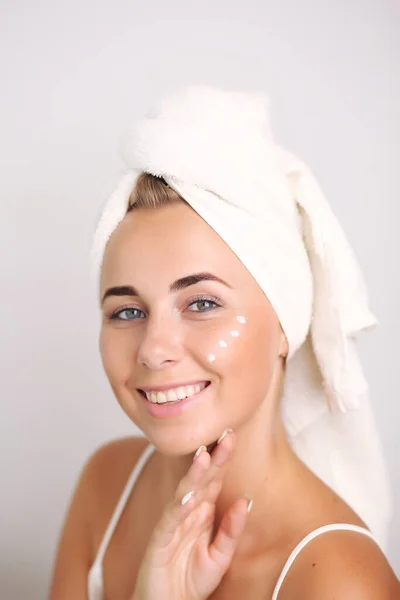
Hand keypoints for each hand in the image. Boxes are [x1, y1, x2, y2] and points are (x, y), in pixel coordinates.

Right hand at [132, 429, 250, 599]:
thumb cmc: (190, 582)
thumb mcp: (221, 557)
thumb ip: (232, 530)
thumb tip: (246, 500)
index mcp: (203, 513)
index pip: (214, 480)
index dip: (223, 459)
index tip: (233, 436)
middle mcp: (188, 513)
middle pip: (201, 480)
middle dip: (214, 457)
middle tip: (226, 434)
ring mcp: (172, 524)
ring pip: (184, 494)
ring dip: (194, 474)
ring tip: (205, 454)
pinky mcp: (160, 541)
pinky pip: (170, 520)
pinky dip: (178, 506)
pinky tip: (188, 494)